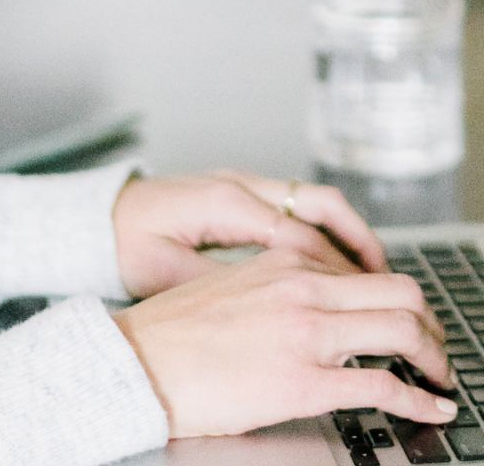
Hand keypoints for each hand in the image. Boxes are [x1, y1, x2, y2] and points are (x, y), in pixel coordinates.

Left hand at [113, 172, 386, 297]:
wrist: (100, 217)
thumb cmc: (126, 246)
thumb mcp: (164, 274)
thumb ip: (218, 282)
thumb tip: (267, 299)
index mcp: (224, 204)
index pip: (297, 234)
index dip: (333, 268)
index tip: (357, 298)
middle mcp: (242, 185)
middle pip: (320, 203)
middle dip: (358, 239)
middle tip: (384, 277)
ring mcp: (246, 183)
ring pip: (315, 200)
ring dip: (348, 232)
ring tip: (372, 271)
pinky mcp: (245, 191)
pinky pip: (299, 205)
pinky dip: (326, 230)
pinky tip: (336, 260)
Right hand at [113, 247, 457, 438]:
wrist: (132, 364)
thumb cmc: (171, 335)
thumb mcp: (235, 287)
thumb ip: (282, 287)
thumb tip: (319, 306)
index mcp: (289, 263)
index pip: (370, 271)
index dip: (403, 299)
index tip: (413, 319)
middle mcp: (306, 289)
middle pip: (403, 293)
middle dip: (432, 324)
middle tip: (437, 349)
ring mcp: (307, 334)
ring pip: (404, 331)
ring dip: (435, 358)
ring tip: (442, 379)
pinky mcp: (303, 382)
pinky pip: (382, 386)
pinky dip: (419, 400)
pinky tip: (432, 409)